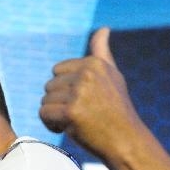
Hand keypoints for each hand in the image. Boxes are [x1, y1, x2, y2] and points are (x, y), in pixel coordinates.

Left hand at [40, 27, 145, 160]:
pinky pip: (43, 114)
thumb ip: (102, 52)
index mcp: (94, 63)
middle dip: (59, 102)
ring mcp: (79, 92)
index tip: (85, 100)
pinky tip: (69, 129)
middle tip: (82, 113)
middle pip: (49, 86)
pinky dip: (51, 125)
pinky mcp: (70, 111)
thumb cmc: (116, 110)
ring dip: (56, 115)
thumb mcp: (112, 75)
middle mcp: (87, 74)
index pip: (57, 71)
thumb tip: (103, 28)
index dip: (66, 89)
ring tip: (77, 121)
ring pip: (45, 101)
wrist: (125, 140)